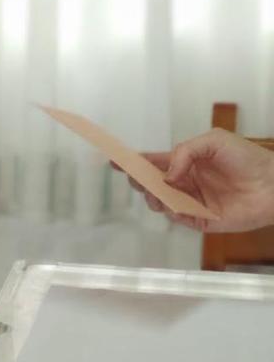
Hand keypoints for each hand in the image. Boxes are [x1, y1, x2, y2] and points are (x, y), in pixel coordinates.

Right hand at [116, 128, 273, 231]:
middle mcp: (184, 182)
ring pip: (160, 202)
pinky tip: (176, 206)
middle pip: (151, 183)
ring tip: (159, 194)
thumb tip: (168, 176)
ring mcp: (191, 201)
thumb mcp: (214, 141)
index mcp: (185, 162)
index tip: (114, 161)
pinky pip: (179, 218)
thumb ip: (185, 152)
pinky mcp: (201, 220)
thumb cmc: (247, 158)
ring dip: (154, 198)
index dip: (134, 162)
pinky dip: (172, 212)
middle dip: (140, 181)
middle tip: (138, 180)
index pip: (154, 162)